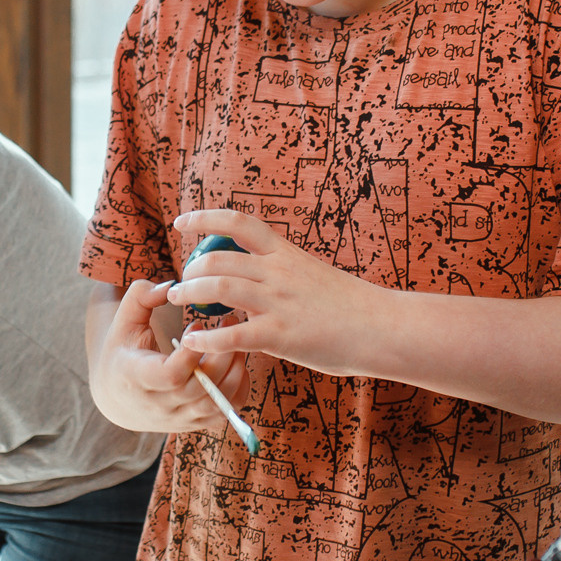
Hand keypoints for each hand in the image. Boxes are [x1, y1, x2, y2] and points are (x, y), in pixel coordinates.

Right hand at [88, 279, 248, 435]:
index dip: (191, 352)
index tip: (198, 324)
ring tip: (236, 338)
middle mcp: (157, 405)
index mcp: (135, 378)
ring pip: (217, 402)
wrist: (118, 396)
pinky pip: (226, 411)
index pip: (171, 375)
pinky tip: (236, 362)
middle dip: (222, 353)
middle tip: (230, 321)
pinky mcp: (194, 423)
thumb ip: (142, 296)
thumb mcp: (124, 320)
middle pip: (201, 387)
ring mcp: (178, 417)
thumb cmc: (123, 350)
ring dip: (235, 369)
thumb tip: (171, 286)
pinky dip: (239, 387)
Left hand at [168, 209, 386, 375]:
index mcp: (286, 253)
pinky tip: (192, 342)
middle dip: (189, 270)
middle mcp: (278, 272)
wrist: (383, 327)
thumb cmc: (351, 306)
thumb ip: (280, 275)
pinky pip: (233, 334)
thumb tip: (252, 282)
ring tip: (177, 302)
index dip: (204, 218)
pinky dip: (206, 338)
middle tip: (180, 284)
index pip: (238, 223)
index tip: (181, 221)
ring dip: (189, 294)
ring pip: (218, 289)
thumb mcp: (311, 274)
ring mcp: (278, 302)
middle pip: (217, 259)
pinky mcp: (280, 335)